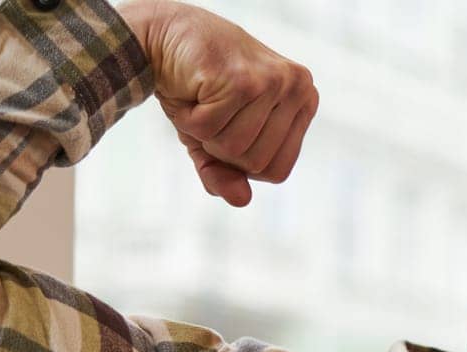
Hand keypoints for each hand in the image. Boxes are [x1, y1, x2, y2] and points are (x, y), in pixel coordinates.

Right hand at [118, 0, 318, 205]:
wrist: (161, 35)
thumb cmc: (196, 89)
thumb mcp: (214, 140)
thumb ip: (226, 174)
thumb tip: (242, 200)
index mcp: (304, 101)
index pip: (277, 171)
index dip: (242, 163)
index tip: (228, 128)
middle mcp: (297, 88)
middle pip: (257, 163)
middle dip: (221, 148)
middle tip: (211, 110)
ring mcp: (273, 82)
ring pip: (235, 149)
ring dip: (205, 132)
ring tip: (202, 98)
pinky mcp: (242, 79)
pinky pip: (210, 129)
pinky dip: (190, 118)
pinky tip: (192, 88)